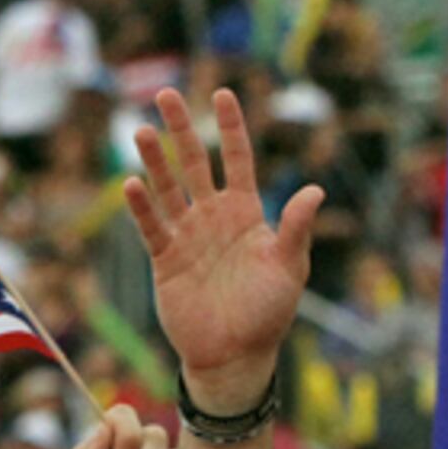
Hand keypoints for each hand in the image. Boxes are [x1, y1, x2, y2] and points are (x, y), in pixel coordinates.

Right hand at [124, 88, 326, 409]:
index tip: (223, 94)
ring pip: (167, 189)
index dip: (231, 127)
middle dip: (181, 129)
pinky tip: (132, 183)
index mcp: (244, 212)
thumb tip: (315, 190)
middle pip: (193, 163)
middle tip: (166, 95)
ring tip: (141, 131)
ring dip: (154, 161)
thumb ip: (296, 227)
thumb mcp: (290, 267)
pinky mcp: (165, 260)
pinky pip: (152, 227)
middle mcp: (212, 217)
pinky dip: (142, 207)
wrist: (235, 355)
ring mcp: (186, 237)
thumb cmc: (268, 313)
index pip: (236, 159)